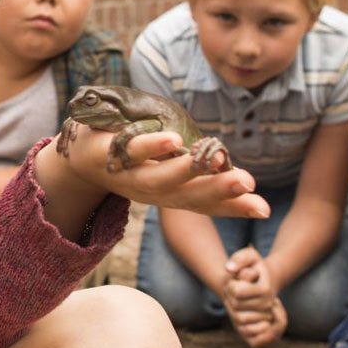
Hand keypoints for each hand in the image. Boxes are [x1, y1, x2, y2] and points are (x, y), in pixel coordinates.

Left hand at [54, 125, 269, 218]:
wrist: (83, 160)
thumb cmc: (138, 163)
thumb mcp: (170, 170)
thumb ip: (199, 172)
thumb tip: (237, 174)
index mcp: (172, 194)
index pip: (207, 204)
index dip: (234, 207)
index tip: (264, 208)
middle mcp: (155, 192)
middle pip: (189, 195)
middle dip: (219, 190)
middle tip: (249, 185)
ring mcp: (132, 176)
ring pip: (161, 178)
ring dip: (187, 171)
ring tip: (214, 160)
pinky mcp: (114, 155)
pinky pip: (133, 150)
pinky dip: (152, 147)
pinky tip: (172, 139)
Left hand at [221, 247, 283, 346]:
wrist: (261, 282)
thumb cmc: (252, 267)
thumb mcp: (248, 256)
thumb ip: (239, 258)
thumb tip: (229, 269)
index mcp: (266, 289)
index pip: (237, 291)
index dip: (230, 284)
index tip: (234, 280)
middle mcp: (268, 304)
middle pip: (236, 305)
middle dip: (228, 296)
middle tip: (232, 291)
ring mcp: (266, 316)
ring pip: (239, 319)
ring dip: (231, 309)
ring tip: (234, 301)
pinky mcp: (262, 328)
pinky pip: (248, 334)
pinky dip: (239, 327)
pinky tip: (236, 314)